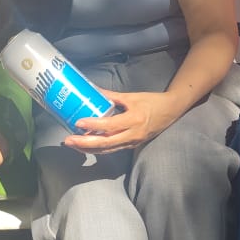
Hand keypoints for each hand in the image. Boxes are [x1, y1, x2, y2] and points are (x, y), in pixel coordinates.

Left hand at [63, 89, 181, 154]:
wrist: (171, 111)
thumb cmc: (152, 102)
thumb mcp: (132, 97)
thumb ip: (112, 96)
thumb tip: (93, 91)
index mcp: (134, 119)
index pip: (110, 125)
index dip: (93, 125)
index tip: (78, 122)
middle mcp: (133, 134)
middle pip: (106, 143)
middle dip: (85, 143)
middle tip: (69, 140)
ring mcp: (133, 142)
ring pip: (108, 149)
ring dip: (89, 149)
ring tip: (73, 145)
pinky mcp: (132, 145)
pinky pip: (113, 149)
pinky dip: (99, 148)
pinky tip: (87, 146)